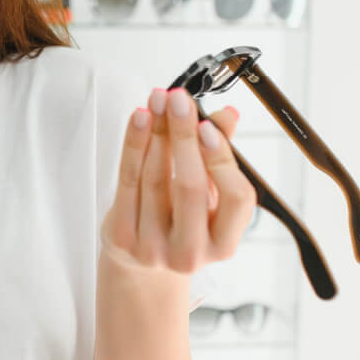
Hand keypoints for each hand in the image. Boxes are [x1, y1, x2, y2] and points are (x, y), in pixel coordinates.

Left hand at [99, 87, 251, 273]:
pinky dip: (133, 144)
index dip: (222, 159)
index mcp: (224, 244)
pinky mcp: (123, 238)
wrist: (143, 260)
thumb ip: (220, 154)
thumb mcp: (211, 194)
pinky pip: (128, 181)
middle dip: (183, 137)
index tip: (208, 125)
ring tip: (158, 100)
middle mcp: (191, 253)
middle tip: (179, 99)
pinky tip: (140, 119)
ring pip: (155, 179)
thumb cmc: (183, 220)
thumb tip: (227, 114)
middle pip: (190, 187)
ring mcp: (153, 249)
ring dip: (156, 132)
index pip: (236, 199)